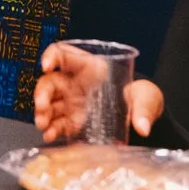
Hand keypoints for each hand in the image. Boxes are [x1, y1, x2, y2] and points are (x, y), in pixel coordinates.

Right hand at [34, 42, 164, 142]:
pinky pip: (58, 122)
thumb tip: (143, 126)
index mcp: (91, 67)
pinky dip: (52, 129)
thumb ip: (144, 108)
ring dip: (43, 113)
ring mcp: (73, 102)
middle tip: (42, 106)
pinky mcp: (74, 120)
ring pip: (50, 103)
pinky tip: (51, 135)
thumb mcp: (146, 96)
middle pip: (50, 81)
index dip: (52, 56)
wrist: (141, 114)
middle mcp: (76, 82)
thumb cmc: (140, 95)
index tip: (46, 66)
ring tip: (43, 124)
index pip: (64, 54)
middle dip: (42, 93)